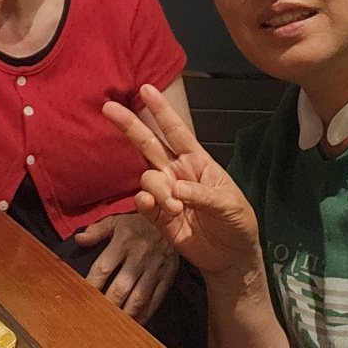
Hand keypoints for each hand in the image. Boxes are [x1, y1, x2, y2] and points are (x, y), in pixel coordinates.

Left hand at [75, 211, 180, 322]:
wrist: (173, 218)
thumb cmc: (138, 223)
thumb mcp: (116, 221)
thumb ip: (97, 230)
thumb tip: (78, 240)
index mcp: (123, 242)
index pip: (103, 268)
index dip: (92, 284)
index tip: (81, 298)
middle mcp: (139, 257)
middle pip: (120, 287)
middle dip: (107, 305)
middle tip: (95, 319)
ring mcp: (154, 270)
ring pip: (138, 298)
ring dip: (125, 315)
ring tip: (112, 327)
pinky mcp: (166, 278)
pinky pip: (155, 301)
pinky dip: (144, 315)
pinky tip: (134, 324)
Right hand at [103, 84, 262, 287]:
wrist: (231, 258)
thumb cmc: (237, 223)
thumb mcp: (230, 206)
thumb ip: (204, 195)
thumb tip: (176, 189)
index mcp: (198, 162)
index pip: (177, 131)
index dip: (162, 111)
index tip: (146, 89)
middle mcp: (177, 173)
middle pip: (149, 144)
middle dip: (130, 125)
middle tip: (109, 108)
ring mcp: (166, 193)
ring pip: (147, 177)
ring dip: (157, 189)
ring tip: (175, 208)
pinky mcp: (158, 216)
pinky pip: (143, 202)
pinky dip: (144, 202)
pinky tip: (153, 206)